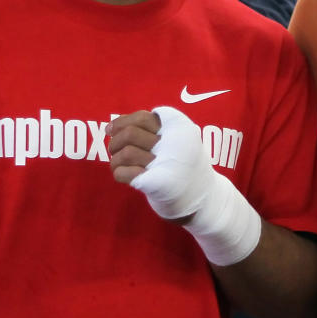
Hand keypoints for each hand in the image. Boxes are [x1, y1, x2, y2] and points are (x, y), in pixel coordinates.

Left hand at [113, 106, 261, 265]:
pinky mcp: (157, 184)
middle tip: (114, 148)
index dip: (122, 122)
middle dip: (116, 140)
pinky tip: (124, 175)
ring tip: (118, 163)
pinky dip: (119, 173)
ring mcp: (165, 164)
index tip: (110, 129)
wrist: (205, 199)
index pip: (143, 118)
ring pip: (126, 153)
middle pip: (131, 133)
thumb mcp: (180, 140)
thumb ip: (156, 130)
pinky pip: (124, 173)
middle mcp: (173, 144)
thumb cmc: (186, 168)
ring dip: (116, 158)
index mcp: (178, 129)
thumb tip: (117, 125)